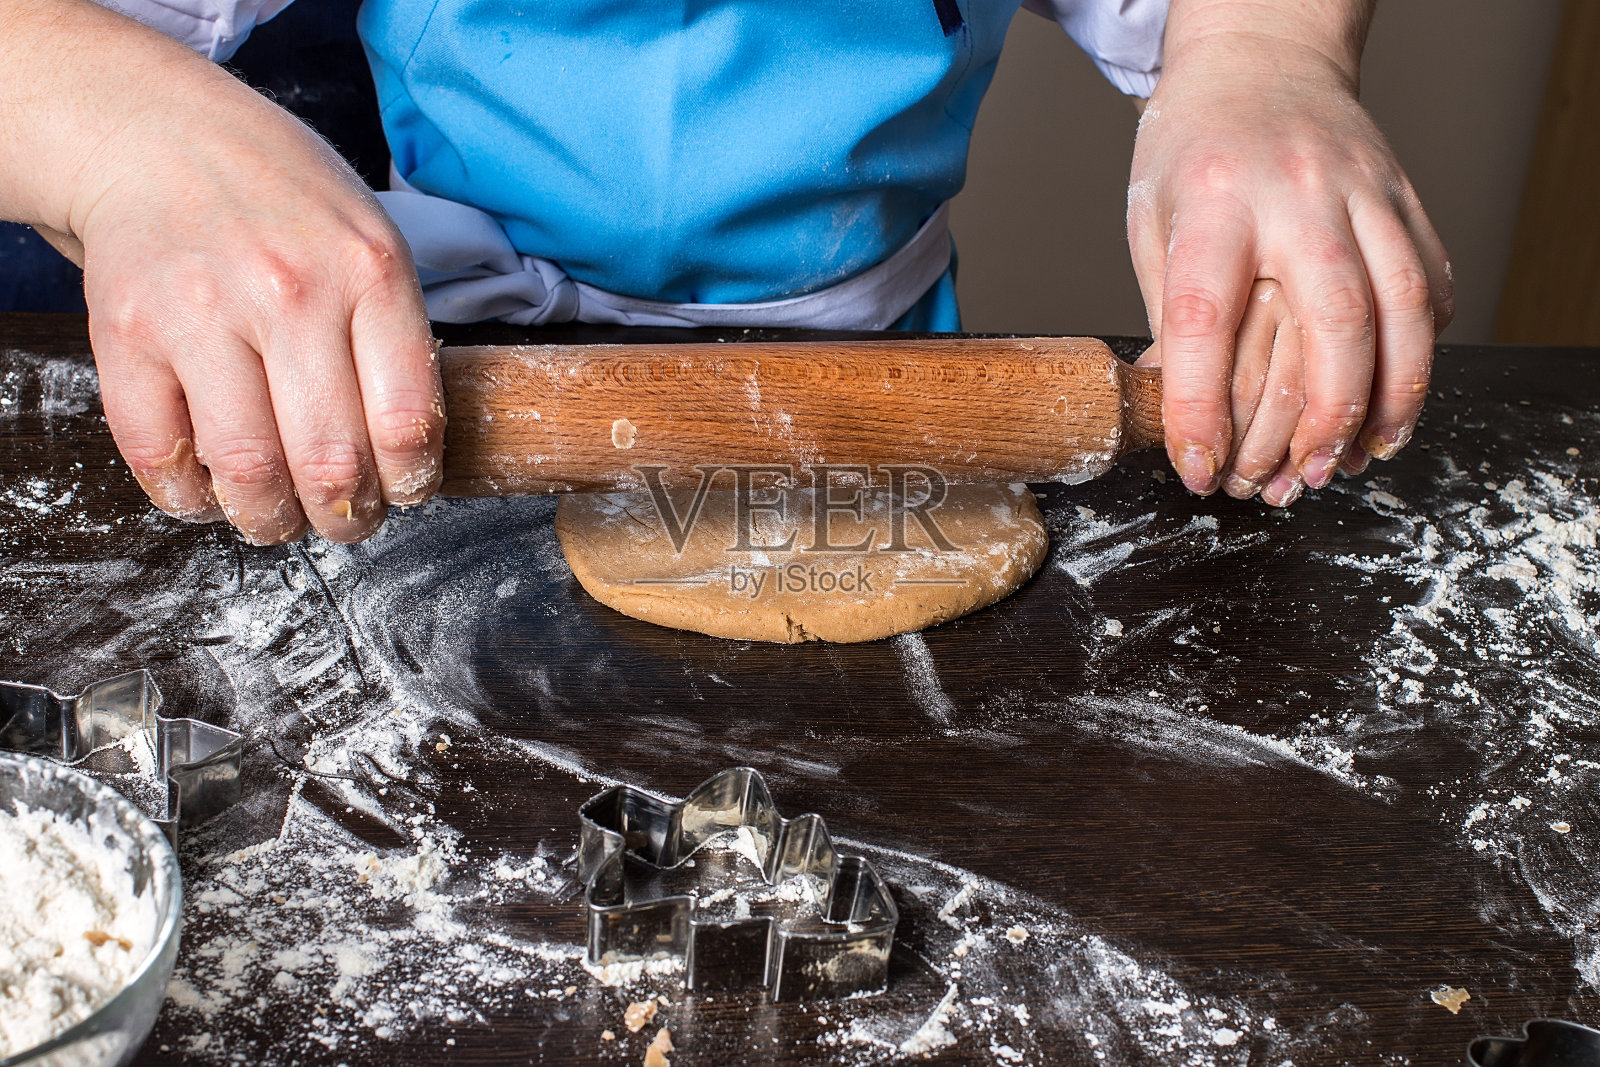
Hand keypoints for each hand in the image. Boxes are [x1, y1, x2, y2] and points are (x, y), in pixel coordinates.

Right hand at [1, 0, 442, 543]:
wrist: (159, 135)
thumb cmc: (284, 203)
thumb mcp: (372, 243)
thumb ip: (396, 341)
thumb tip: (411, 457)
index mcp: (369, 273)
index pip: (409, 420)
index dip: (411, 482)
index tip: (404, 492)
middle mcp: (290, 292)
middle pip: (331, 462)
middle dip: (347, 518)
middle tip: (346, 522)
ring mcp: (202, 312)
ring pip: (249, 471)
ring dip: (270, 520)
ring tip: (279, 517)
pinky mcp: (126, 333)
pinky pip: (159, 454)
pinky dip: (189, 498)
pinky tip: (210, 489)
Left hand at [1127, 6, 1452, 500]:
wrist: (1260, 60)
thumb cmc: (1194, 150)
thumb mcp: (1152, 224)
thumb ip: (1172, 316)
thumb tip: (1182, 416)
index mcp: (1214, 204)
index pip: (1206, 321)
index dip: (1200, 409)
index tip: (1198, 469)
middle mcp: (1297, 196)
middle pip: (1334, 317)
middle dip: (1323, 416)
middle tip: (1301, 477)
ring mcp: (1363, 193)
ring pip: (1402, 307)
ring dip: (1391, 398)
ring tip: (1362, 456)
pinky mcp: (1405, 200)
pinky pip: (1429, 286)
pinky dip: (1419, 353)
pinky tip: (1395, 397)